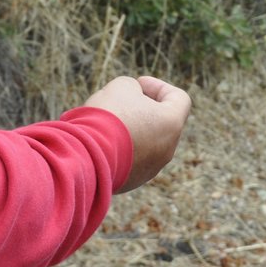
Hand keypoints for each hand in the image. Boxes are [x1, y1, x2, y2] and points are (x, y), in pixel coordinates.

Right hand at [84, 74, 191, 192]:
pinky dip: (119, 148)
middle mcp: (167, 149)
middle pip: (160, 122)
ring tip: (105, 122)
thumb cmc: (109, 116)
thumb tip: (133, 100)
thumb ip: (133, 89)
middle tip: (120, 101)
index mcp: (172, 124)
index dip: (159, 87)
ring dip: (130, 130)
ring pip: (145, 143)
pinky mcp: (132, 181)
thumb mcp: (121, 87)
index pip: (179, 99)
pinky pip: (130, 159)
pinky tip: (99, 141)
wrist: (86, 155)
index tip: (138, 84)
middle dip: (142, 109)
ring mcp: (150, 168)